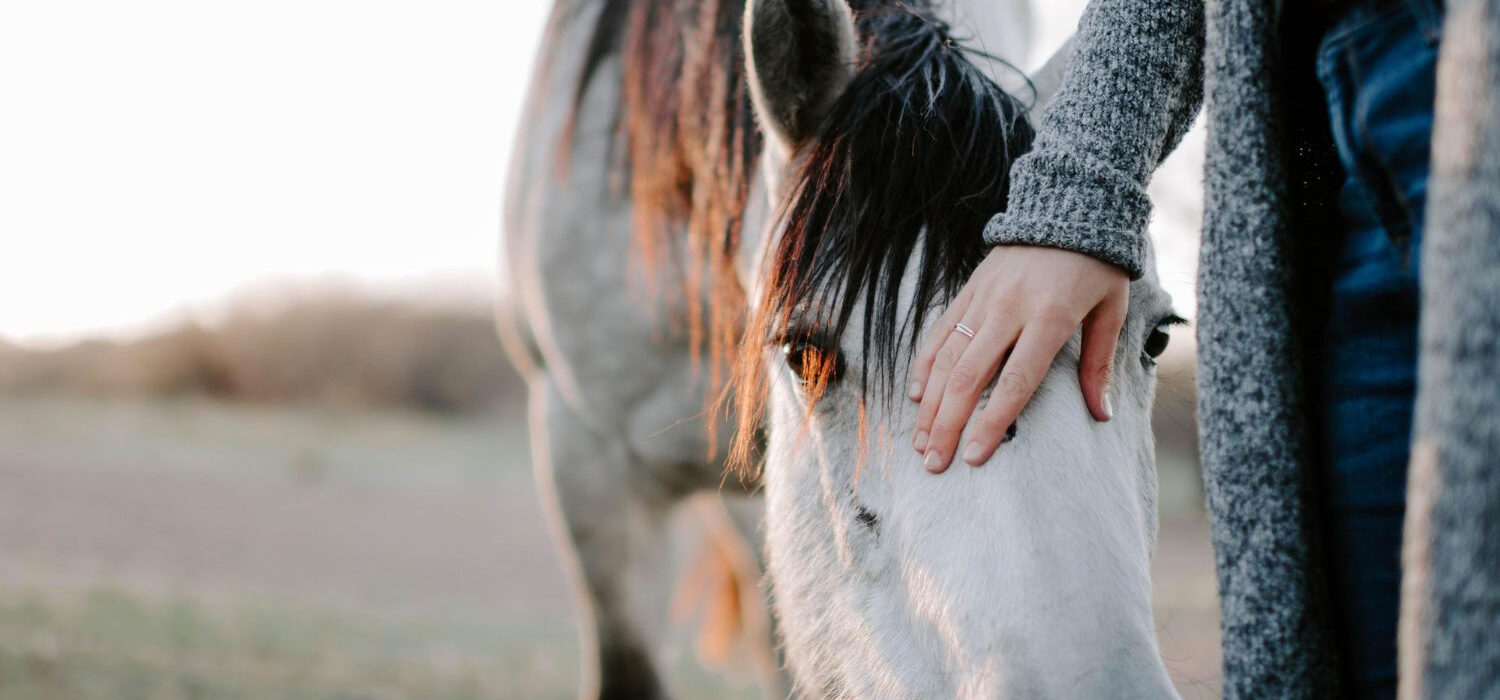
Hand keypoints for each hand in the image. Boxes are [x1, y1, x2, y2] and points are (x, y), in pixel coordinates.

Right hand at [908, 245, 1128, 472]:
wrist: (1070, 201)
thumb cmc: (1098, 263)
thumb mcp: (1111, 309)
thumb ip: (1098, 363)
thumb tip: (1101, 414)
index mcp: (1048, 318)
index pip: (1015, 382)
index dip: (992, 423)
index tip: (974, 457)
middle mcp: (1008, 310)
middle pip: (968, 377)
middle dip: (947, 425)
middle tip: (933, 464)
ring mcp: (983, 298)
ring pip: (946, 358)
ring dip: (930, 405)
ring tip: (920, 443)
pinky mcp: (969, 289)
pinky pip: (940, 332)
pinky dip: (925, 365)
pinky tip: (917, 397)